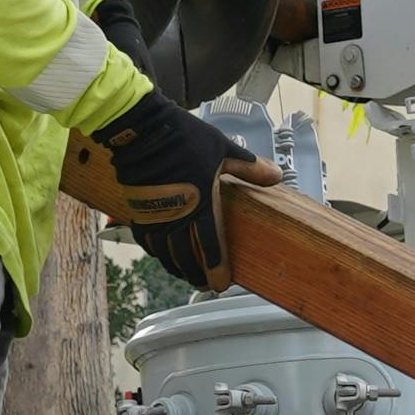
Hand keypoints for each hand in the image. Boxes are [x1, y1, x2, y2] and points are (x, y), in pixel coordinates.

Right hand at [64, 84, 279, 288]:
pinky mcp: (137, 210)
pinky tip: (161, 256)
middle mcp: (178, 216)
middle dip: (197, 274)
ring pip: (165, 253)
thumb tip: (277, 176)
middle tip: (205, 285)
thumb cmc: (184, 137)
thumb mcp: (223, 149)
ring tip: (185, 275)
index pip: (211, 246)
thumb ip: (249, 167)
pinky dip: (155, 253)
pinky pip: (146, 240)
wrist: (142, 130)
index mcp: (202, 203)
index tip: (221, 284)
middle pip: (187, 256)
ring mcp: (155, 215)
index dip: (217, 268)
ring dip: (176, 267)